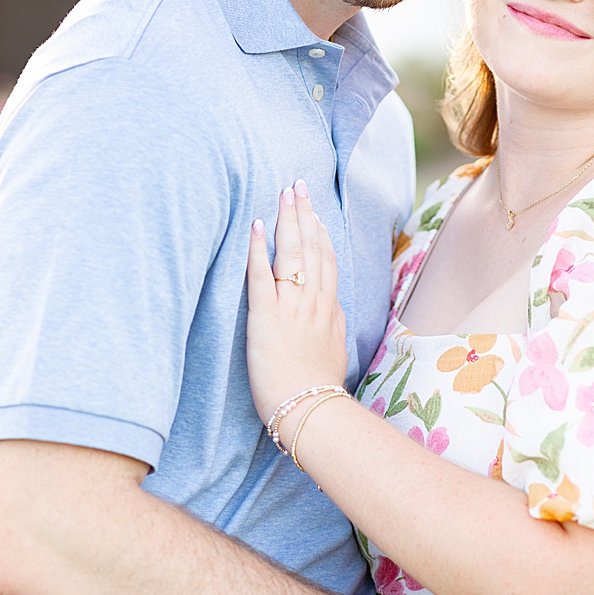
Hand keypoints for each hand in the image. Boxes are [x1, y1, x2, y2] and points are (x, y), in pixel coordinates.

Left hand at [245, 180, 347, 423]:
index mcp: (330, 309)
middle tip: (298, 186)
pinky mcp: (266, 317)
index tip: (314, 213)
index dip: (320, 233)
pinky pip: (262, 277)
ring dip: (288, 220)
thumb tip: (332, 311)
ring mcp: (292, 307)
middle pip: (312, 248)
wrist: (309, 408)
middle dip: (305, 214)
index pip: (326, 261)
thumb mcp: (335, 349)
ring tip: (284, 194)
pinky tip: (258, 227)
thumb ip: (333, 324)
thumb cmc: (318, 387)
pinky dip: (259, 250)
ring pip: (293, 254)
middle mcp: (314, 301)